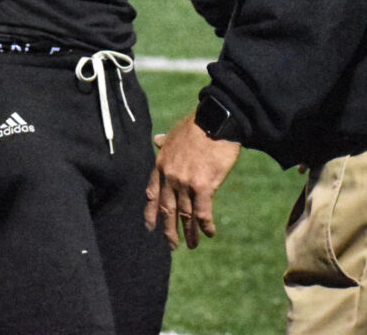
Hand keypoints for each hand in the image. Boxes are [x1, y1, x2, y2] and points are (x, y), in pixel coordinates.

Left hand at [145, 113, 241, 249]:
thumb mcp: (175, 133)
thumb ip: (166, 142)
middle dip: (168, 230)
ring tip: (192, 245)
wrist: (215, 120)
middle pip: (167, 209)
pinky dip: (205, 225)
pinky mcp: (203, 186)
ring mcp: (185, 182)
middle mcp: (170, 176)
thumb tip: (156, 139)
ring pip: (185, 214)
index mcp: (162, 164)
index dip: (151, 212)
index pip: (152, 193)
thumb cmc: (197, 125)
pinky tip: (209, 233)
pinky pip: (202, 212)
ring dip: (189, 232)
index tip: (150, 227)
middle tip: (171, 246)